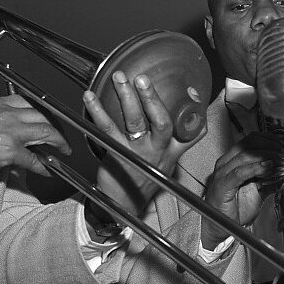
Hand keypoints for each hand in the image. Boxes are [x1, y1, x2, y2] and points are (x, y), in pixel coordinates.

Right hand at [0, 95, 70, 178]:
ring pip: (44, 132)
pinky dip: (43, 165)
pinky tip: (47, 169)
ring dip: (57, 142)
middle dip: (53, 126)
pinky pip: (33, 158)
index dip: (40, 110)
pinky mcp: (9, 150)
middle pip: (41, 115)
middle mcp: (6, 114)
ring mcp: (10, 131)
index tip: (46, 117)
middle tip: (58, 134)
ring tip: (62, 149)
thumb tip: (6, 125)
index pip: (26, 101)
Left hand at [87, 71, 202, 218]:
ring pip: (135, 122)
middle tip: (143, 79)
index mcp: (172, 150)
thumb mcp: (166, 160)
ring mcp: (137, 153)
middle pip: (162, 122)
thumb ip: (174, 139)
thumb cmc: (144, 177)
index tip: (190, 90)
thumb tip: (176, 113)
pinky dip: (97, 111)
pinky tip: (89, 98)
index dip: (194, 110)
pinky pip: (107, 130)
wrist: (124, 204)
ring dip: (126, 97)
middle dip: (152, 98)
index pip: (192, 130)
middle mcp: (158, 151)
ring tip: (119, 79)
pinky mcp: (117, 155)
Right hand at [201, 133, 283, 248]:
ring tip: (280, 160)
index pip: (252, 140)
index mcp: (233, 160)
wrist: (221, 228)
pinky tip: (268, 167)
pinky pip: (239, 172)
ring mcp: (223, 173)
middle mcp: (226, 163)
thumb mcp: (259, 192)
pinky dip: (255, 168)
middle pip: (249, 144)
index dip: (270, 140)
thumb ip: (271, 181)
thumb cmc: (235, 209)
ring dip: (267, 156)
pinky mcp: (222, 185)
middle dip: (271, 146)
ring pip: (245, 155)